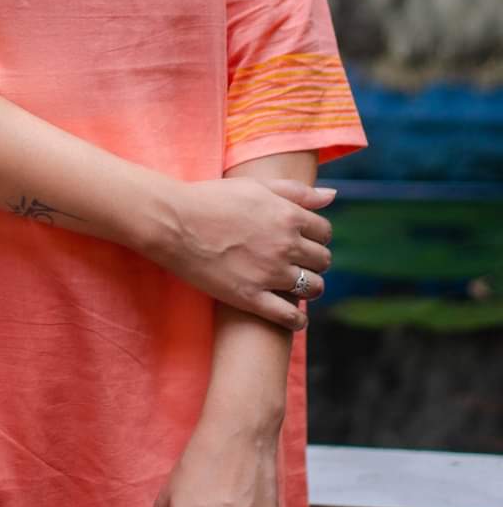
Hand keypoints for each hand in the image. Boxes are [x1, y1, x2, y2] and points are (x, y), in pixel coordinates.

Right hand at [150, 177, 333, 329]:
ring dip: (310, 288)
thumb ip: (296, 191)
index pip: (324, 232)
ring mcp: (269, 273)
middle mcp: (285, 245)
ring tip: (297, 287)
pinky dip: (297, 320)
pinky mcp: (251, 297)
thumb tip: (332, 195)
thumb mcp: (255, 186)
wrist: (174, 222)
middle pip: (322, 260)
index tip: (305, 241)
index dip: (317, 236)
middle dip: (314, 261)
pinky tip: (293, 317)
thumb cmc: (211, 198)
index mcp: (287, 215)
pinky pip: (289, 317)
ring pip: (312, 288)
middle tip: (300, 263)